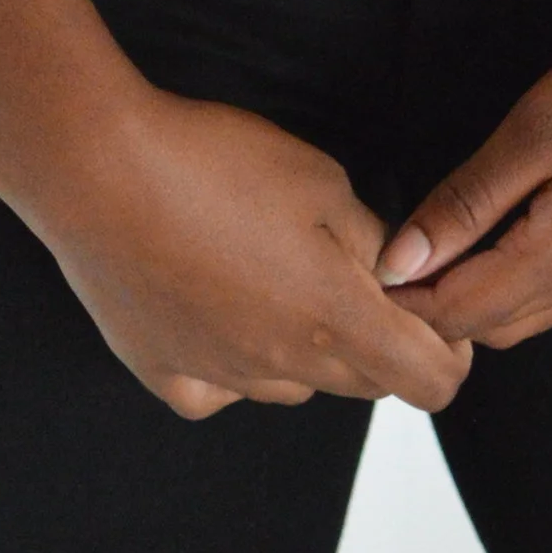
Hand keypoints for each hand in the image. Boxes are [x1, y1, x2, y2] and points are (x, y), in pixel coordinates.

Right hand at [8, 81, 474, 421]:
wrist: (102, 171)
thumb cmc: (218, 162)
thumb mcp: (322, 180)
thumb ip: (371, 240)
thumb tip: (398, 273)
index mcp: (336, 318)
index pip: (430, 380)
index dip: (449, 350)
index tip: (433, 309)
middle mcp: (285, 367)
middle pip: (366, 383)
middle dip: (380, 340)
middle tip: (355, 274)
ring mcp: (223, 378)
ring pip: (295, 386)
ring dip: (309, 348)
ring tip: (277, 274)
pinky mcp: (165, 374)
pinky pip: (221, 390)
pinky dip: (233, 361)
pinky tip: (217, 308)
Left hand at [375, 0, 551, 350]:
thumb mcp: (544, 126)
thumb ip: (470, 198)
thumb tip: (401, 260)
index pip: (457, 315)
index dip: (400, 298)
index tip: (355, 258)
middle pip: (485, 329)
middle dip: (426, 308)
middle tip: (378, 253)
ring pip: (519, 315)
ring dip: (465, 296)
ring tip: (421, 243)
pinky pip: (549, 290)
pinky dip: (502, 279)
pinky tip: (485, 232)